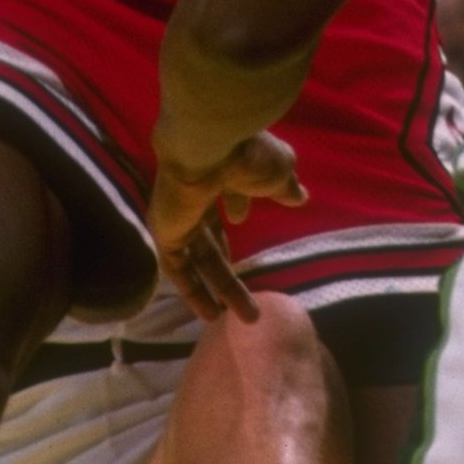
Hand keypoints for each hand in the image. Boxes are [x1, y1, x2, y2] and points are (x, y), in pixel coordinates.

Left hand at [147, 130, 305, 324]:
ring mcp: (178, 214)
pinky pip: (177, 267)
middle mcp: (196, 192)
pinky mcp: (165, 232)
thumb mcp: (277, 170)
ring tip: (247, 317)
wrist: (205, 146)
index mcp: (220, 169)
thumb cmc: (245, 154)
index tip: (243, 219)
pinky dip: (193, 290)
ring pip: (201, 258)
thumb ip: (284, 186)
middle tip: (252, 293)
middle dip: (232, 267)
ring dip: (222, 289)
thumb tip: (299, 196)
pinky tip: (211, 313)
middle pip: (213, 237)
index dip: (236, 205)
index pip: (224, 190)